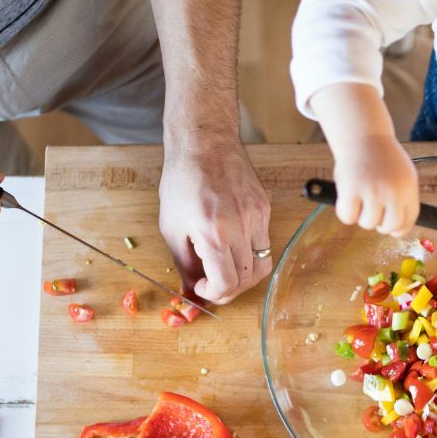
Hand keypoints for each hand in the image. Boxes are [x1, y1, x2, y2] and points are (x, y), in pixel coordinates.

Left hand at [157, 141, 272, 303]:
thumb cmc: (182, 180)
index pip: (227, 283)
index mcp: (213, 233)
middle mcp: (241, 227)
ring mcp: (257, 217)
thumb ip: (184, 264)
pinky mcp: (265, 208)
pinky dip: (250, 253)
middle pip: (247, 279)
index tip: (203, 287)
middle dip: (229, 289)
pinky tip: (233, 245)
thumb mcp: (171, 226)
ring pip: (262, 265)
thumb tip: (190, 290)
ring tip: (226, 269)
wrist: (204, 143)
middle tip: (213, 284)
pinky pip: (264, 242)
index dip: (214, 294)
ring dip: (244, 276)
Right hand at [330, 133, 419, 234]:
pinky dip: (345, 212)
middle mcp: (393, 191)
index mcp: (408, 188)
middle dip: (380, 224)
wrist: (363, 134)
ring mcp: (373, 191)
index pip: (409, 220)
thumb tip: (396, 226)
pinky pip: (348, 216)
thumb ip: (401, 197)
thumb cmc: (380, 155)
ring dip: (361, 215)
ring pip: (368, 223)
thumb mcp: (402, 174)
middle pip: (389, 226)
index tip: (391, 229)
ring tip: (359, 197)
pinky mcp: (352, 189)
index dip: (399, 229)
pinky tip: (347, 198)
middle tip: (372, 213)